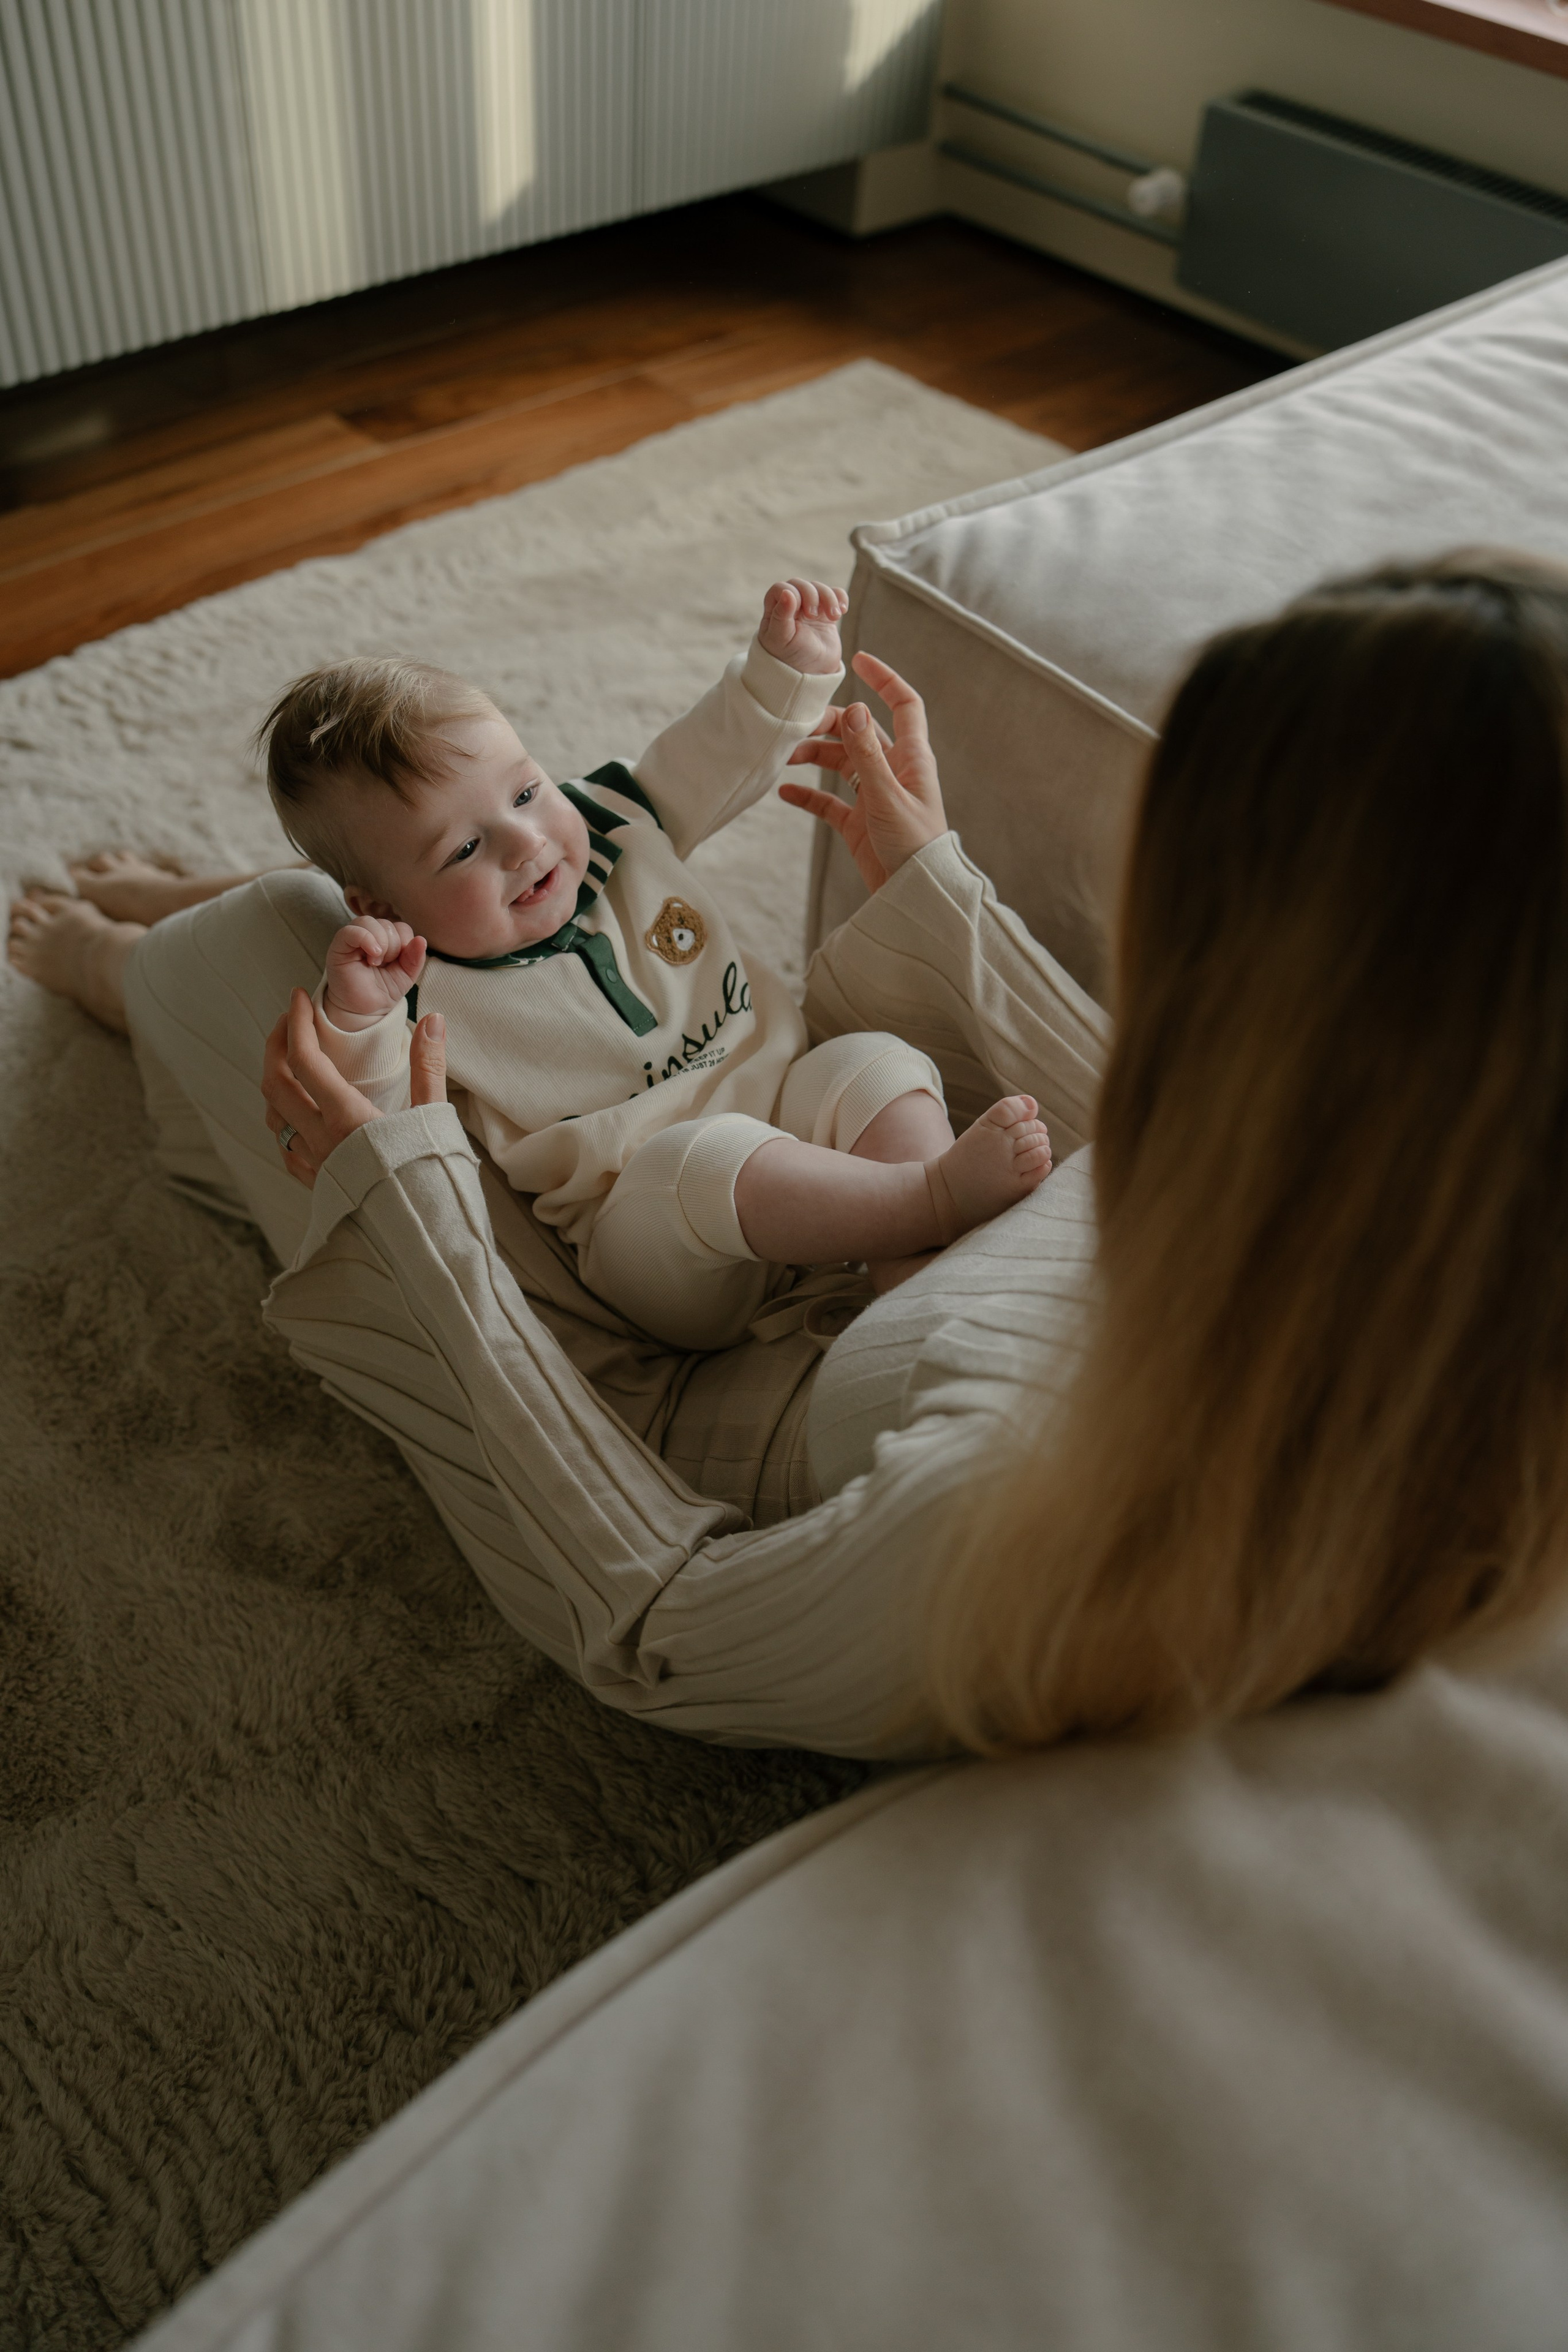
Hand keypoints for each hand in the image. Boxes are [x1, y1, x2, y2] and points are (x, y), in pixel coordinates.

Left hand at [263, 988, 446, 1187]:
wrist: (427, 1241)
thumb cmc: (434, 1181)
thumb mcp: (435, 1118)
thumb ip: (428, 1067)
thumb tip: (431, 1020)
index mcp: (347, 1119)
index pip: (304, 1059)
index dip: (296, 1023)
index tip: (300, 997)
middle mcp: (321, 1141)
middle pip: (275, 1083)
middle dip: (275, 1045)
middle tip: (289, 1020)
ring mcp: (316, 1167)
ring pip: (273, 1116)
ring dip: (275, 1083)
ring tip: (292, 1064)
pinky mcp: (318, 1188)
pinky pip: (285, 1150)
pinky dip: (283, 1124)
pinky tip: (298, 1118)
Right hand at [322, 917, 425, 1028]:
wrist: (363, 1011)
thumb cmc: (382, 991)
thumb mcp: (405, 976)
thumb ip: (415, 959)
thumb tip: (421, 939)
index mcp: (387, 940)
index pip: (401, 927)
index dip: (405, 941)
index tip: (398, 962)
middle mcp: (370, 935)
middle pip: (387, 923)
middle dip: (392, 945)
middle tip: (383, 964)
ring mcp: (353, 939)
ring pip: (369, 922)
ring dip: (380, 943)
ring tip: (375, 962)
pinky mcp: (339, 945)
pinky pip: (351, 930)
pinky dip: (366, 938)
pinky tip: (373, 954)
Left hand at [758, 578, 847, 677]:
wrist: (812, 673)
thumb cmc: (790, 657)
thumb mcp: (781, 639)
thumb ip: (781, 615)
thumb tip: (787, 592)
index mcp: (774, 609)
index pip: (782, 588)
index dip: (794, 595)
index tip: (802, 614)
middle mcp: (791, 604)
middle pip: (802, 585)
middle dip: (812, 596)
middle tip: (814, 616)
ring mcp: (810, 606)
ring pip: (820, 588)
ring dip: (829, 598)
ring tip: (834, 617)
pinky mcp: (826, 612)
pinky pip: (836, 594)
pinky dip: (841, 598)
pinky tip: (842, 611)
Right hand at [779, 652, 947, 891]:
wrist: (914, 896)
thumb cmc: (913, 847)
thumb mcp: (887, 796)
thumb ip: (868, 753)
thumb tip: (853, 707)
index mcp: (911, 758)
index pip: (904, 704)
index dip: (884, 679)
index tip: (858, 659)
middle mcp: (892, 771)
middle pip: (859, 731)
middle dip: (829, 723)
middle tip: (798, 726)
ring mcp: (874, 795)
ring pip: (840, 762)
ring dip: (814, 754)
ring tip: (786, 756)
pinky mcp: (858, 822)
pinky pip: (828, 801)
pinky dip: (807, 794)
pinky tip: (784, 791)